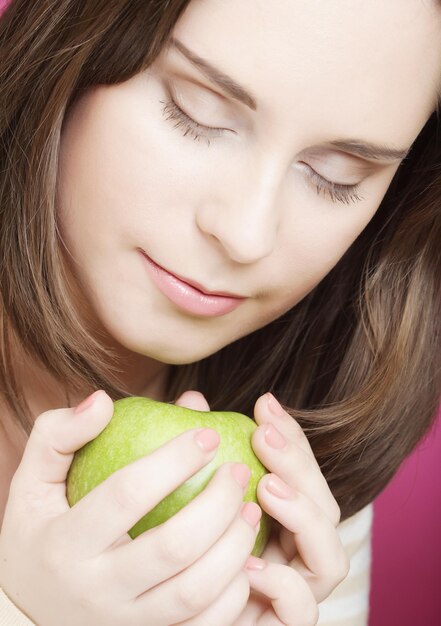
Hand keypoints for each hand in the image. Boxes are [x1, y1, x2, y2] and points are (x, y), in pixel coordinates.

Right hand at [0, 390, 260, 625]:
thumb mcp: (31, 482)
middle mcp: (97, 589)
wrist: (29, 612)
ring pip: (196, 591)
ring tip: (250, 508)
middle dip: (217, 502)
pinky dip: (234, 592)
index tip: (208, 434)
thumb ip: (59, 436)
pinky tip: (243, 556)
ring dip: (235, 546)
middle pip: (174, 546)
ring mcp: (127, 623)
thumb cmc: (39, 534)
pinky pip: (204, 625)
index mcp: (67, 543)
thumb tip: (102, 400)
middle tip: (238, 470)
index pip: (128, 494)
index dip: (174, 459)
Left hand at [174, 391, 349, 625]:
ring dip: (305, 517)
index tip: (264, 404)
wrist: (154, 612)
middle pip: (326, 510)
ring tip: (265, 487)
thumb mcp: (179, 495)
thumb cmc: (168, 555)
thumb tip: (193, 400)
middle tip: (263, 435)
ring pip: (331, 560)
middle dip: (300, 466)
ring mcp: (294, 596)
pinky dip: (285, 585)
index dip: (293, 439)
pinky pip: (302, 611)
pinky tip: (249, 562)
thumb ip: (191, 452)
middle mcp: (295, 557)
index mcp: (280, 524)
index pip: (304, 476)